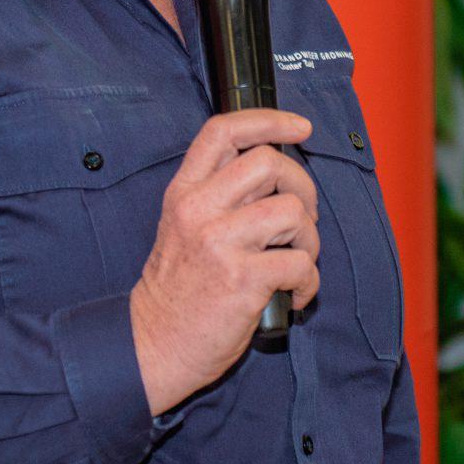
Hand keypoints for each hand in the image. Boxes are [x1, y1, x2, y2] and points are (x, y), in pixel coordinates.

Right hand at [128, 108, 318, 415]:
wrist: (154, 343)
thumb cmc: (178, 288)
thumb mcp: (182, 226)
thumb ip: (219, 194)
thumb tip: (276, 173)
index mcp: (184, 192)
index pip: (222, 131)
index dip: (269, 120)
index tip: (300, 127)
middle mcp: (198, 210)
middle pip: (269, 163)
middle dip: (303, 186)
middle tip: (301, 217)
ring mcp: (220, 243)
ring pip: (293, 211)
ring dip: (310, 239)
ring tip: (295, 262)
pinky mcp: (242, 280)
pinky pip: (301, 263)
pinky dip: (308, 282)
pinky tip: (293, 295)